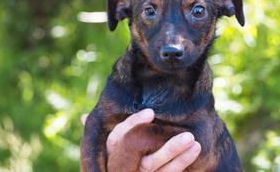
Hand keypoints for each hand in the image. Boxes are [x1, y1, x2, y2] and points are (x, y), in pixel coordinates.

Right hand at [81, 109, 200, 171]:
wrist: (123, 169)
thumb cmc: (117, 154)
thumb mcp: (107, 145)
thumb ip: (104, 133)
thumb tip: (84, 117)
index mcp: (113, 154)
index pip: (119, 140)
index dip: (133, 124)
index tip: (150, 112)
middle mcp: (125, 168)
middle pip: (147, 161)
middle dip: (168, 149)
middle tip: (188, 135)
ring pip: (160, 170)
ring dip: (179, 157)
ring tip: (195, 142)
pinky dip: (182, 164)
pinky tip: (195, 151)